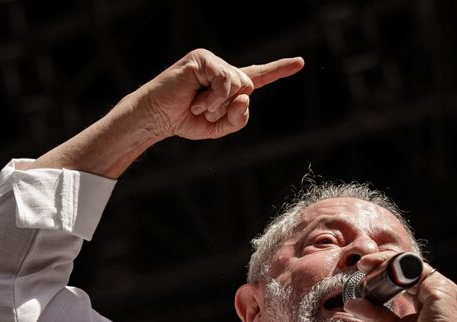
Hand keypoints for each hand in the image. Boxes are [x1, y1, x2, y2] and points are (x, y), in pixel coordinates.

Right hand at [132, 49, 303, 140]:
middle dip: (229, 107)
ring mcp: (212, 62)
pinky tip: (196, 100)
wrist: (157, 118)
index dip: (279, 69)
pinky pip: (225, 81)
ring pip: (239, 84)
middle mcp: (223, 70)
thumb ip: (239, 118)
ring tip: (198, 105)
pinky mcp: (202, 59)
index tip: (299, 63)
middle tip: (204, 110)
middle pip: (249, 87)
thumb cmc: (183, 120)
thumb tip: (246, 96)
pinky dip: (214, 98)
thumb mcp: (218, 128)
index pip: (257, 77)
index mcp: (227, 85)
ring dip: (219, 104)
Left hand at [343, 253, 456, 321]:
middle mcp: (439, 292)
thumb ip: (374, 314)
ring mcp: (444, 290)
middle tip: (362, 264)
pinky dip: (396, 268)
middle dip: (383, 263)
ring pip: (411, 265)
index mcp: (430, 300)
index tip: (364, 271)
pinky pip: (417, 270)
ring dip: (386, 262)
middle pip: (408, 268)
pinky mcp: (443, 291)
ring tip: (367, 265)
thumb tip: (352, 304)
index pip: (406, 278)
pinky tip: (380, 272)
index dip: (385, 272)